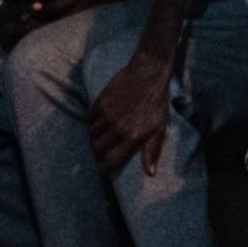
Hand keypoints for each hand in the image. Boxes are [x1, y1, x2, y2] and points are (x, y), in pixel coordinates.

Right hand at [90, 48, 172, 175]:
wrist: (149, 73)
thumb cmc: (157, 103)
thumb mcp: (159, 128)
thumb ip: (152, 151)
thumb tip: (150, 173)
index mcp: (134, 137)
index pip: (113, 160)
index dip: (104, 168)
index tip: (101, 169)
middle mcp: (118, 128)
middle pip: (97, 149)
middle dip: (96, 154)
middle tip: (97, 153)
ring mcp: (108, 115)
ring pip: (91, 134)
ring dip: (93, 138)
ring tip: (97, 138)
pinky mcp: (100, 102)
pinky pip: (88, 118)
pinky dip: (90, 122)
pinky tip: (96, 122)